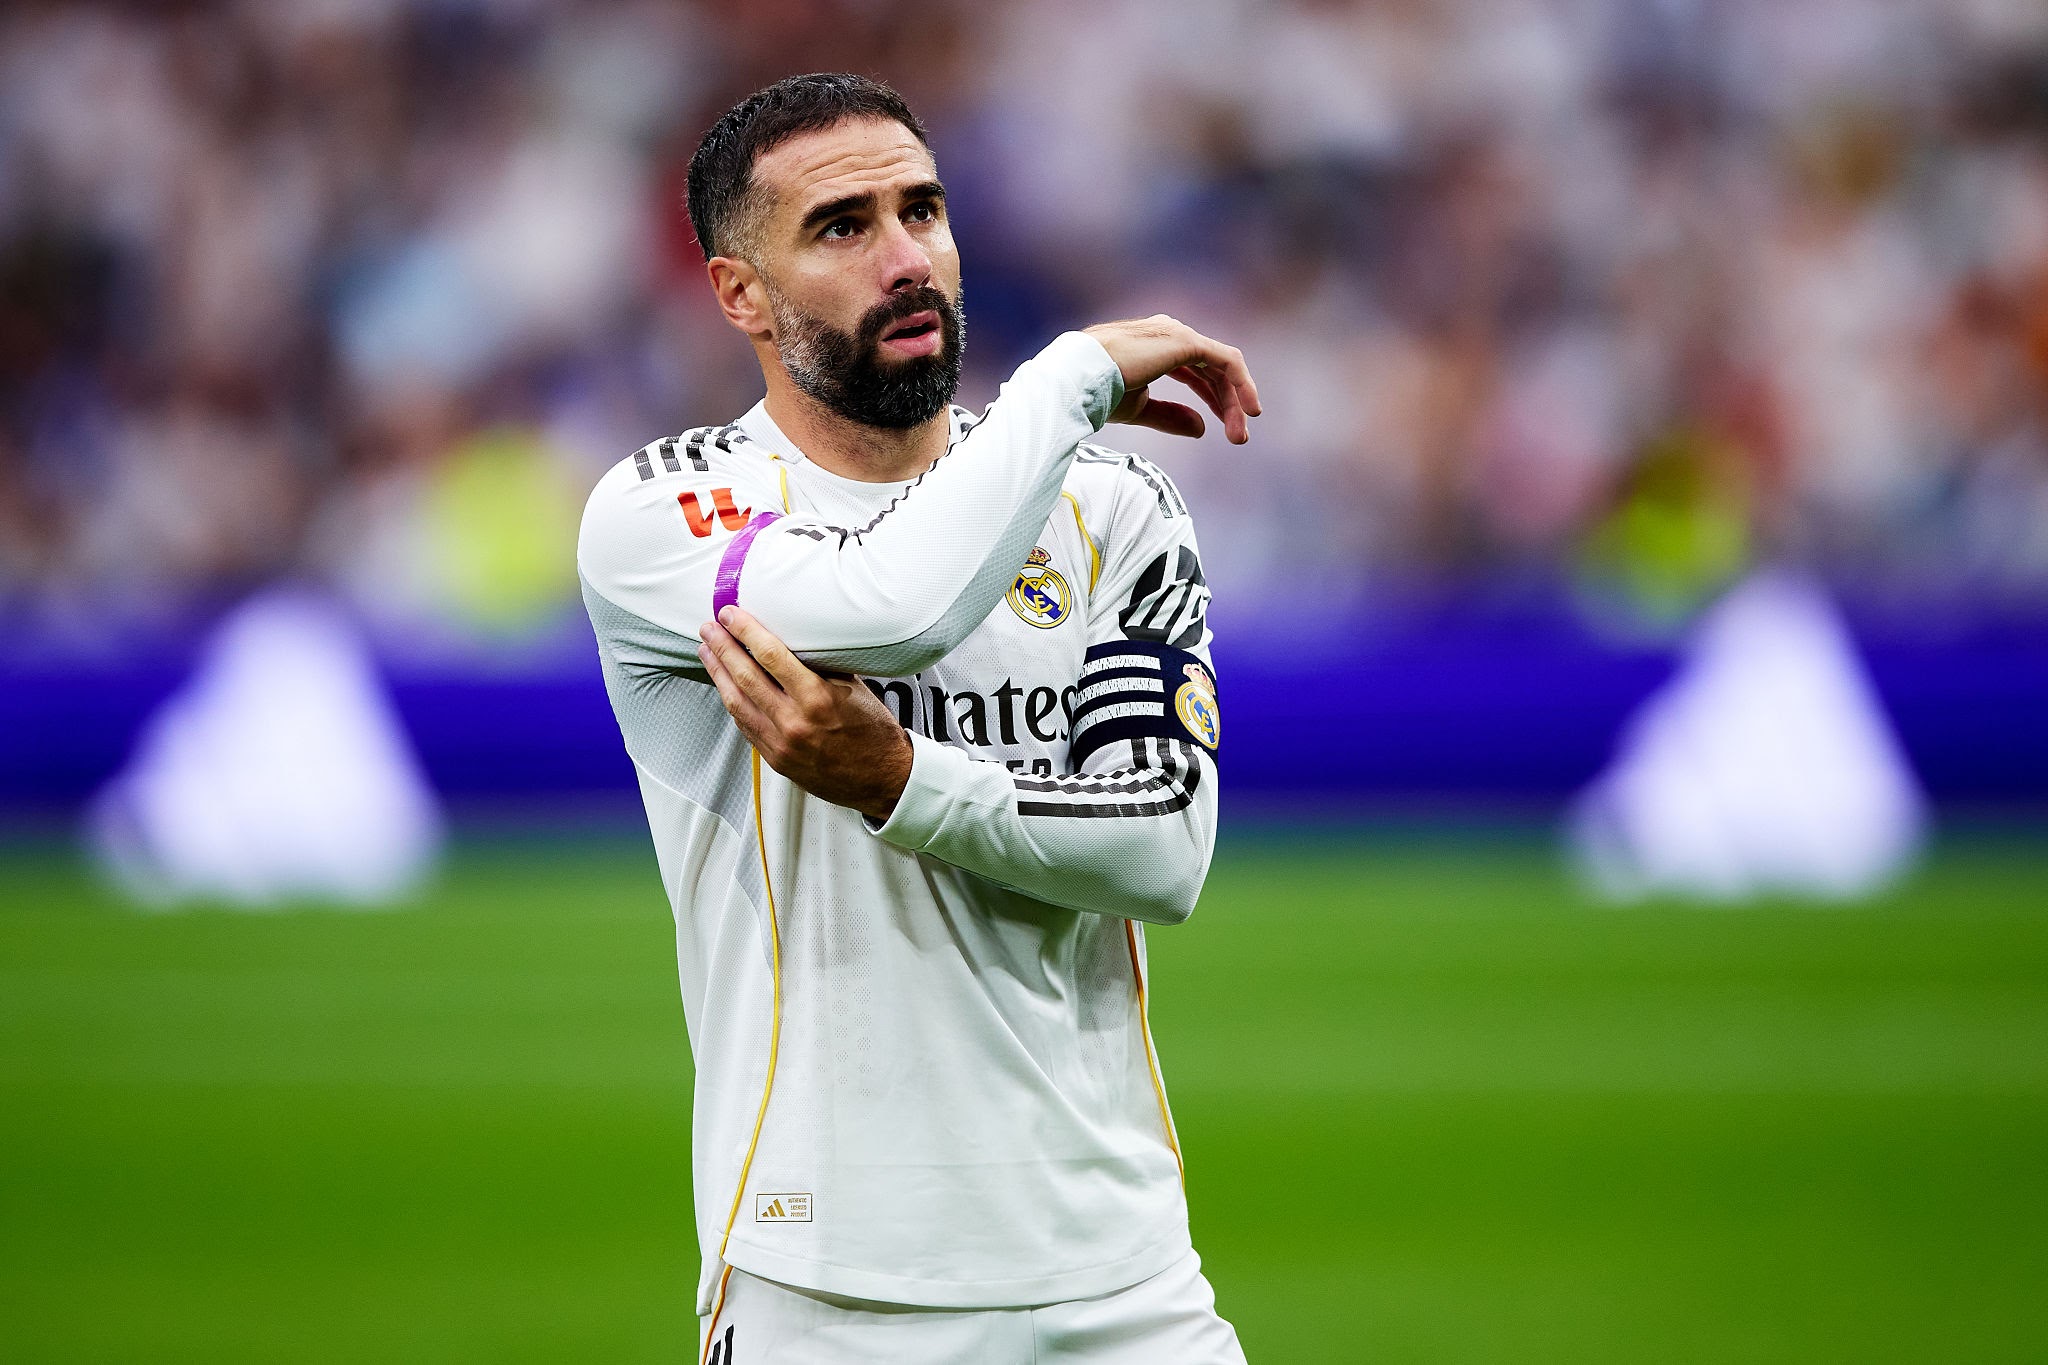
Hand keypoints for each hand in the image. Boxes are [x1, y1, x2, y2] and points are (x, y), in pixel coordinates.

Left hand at [698, 606, 913, 821]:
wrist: (883, 778)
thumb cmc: (873, 731)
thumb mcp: (852, 688)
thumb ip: (820, 667)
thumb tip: (792, 640)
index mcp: (817, 698)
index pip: (770, 655)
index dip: (745, 631)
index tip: (730, 615)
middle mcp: (794, 722)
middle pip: (745, 676)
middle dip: (723, 648)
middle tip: (708, 628)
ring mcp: (781, 744)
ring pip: (737, 702)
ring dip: (718, 674)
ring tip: (706, 652)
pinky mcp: (776, 759)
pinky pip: (745, 725)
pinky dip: (732, 702)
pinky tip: (724, 686)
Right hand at [1083, 314, 1261, 443]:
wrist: (1081, 378)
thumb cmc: (1099, 391)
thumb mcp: (1139, 408)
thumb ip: (1170, 416)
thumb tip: (1201, 428)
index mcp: (1157, 346)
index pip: (1195, 369)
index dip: (1211, 396)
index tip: (1219, 425)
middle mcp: (1171, 334)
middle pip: (1212, 369)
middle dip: (1228, 403)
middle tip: (1238, 437)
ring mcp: (1179, 334)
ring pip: (1223, 367)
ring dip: (1236, 400)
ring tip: (1240, 434)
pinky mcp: (1187, 342)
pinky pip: (1227, 361)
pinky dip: (1242, 384)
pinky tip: (1249, 409)